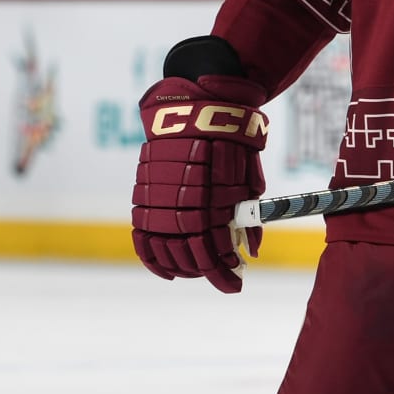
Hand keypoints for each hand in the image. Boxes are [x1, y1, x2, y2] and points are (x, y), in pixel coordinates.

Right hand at [131, 37, 269, 293]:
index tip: (236, 285)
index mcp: (210, 204)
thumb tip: (251, 251)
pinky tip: (167, 271)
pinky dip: (153, 258)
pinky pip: (142, 238)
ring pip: (165, 251)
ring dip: (183, 268)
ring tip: (199, 271)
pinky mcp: (143, 196)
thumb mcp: (248, 178)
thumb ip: (248, 217)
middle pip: (189, 257)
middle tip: (223, 275)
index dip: (224, 275)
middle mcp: (180, 207)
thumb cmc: (231, 143)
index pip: (213, 255)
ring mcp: (158, 202)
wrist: (196, 108)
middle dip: (208, 272)